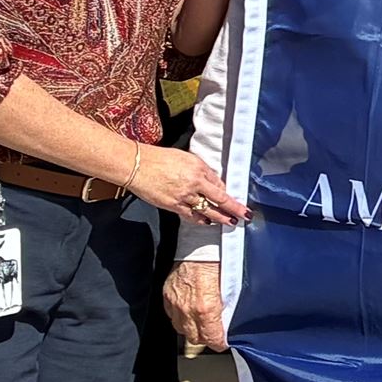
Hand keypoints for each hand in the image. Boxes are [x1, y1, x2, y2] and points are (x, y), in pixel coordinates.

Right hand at [130, 145, 248, 227]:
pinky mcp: (172, 206)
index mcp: (199, 170)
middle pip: (220, 200)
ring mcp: (184, 196)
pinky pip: (191, 216)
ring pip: (207, 211)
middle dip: (234, 209)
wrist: (137, 165)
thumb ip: (203, 171)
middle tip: (244, 216)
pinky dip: (201, 220)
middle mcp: (194, 184)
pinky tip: (207, 222)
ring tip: (230, 222)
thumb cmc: (160, 158)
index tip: (237, 200)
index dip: (229, 194)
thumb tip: (215, 184)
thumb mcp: (187, 158)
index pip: (220, 185)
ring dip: (220, 218)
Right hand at [164, 257, 227, 351]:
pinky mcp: (166, 293)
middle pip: (195, 338)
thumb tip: (230, 320)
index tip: (224, 341)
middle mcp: (187, 308)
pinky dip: (181, 317)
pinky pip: (171, 315)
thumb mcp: (232, 285)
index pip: (211, 338)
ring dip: (192, 329)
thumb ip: (229, 307)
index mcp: (206, 307)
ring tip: (203, 324)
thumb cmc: (219, 258)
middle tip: (215, 333)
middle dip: (206, 338)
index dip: (220, 342)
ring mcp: (174, 302)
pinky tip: (190, 312)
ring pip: (181, 329)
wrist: (200, 241)